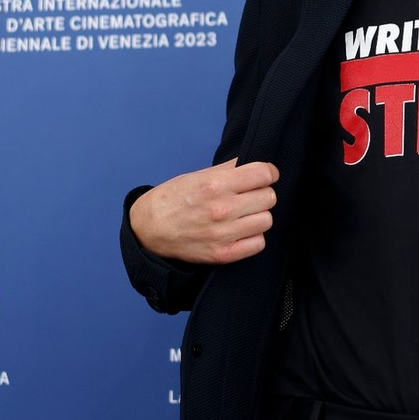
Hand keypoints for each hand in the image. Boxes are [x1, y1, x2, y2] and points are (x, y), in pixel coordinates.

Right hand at [129, 157, 278, 264]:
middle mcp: (222, 209)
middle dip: (261, 193)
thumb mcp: (199, 175)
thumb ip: (230, 169)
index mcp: (216, 185)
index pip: (264, 174)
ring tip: (243, 214)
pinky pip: (259, 243)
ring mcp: (223, 234)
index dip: (268, 173)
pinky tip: (240, 231)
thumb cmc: (173, 199)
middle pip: (269, 197)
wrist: (148, 229)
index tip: (263, 176)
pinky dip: (253, 237)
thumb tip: (257, 165)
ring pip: (267, 220)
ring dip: (258, 216)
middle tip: (249, 196)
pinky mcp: (223, 254)